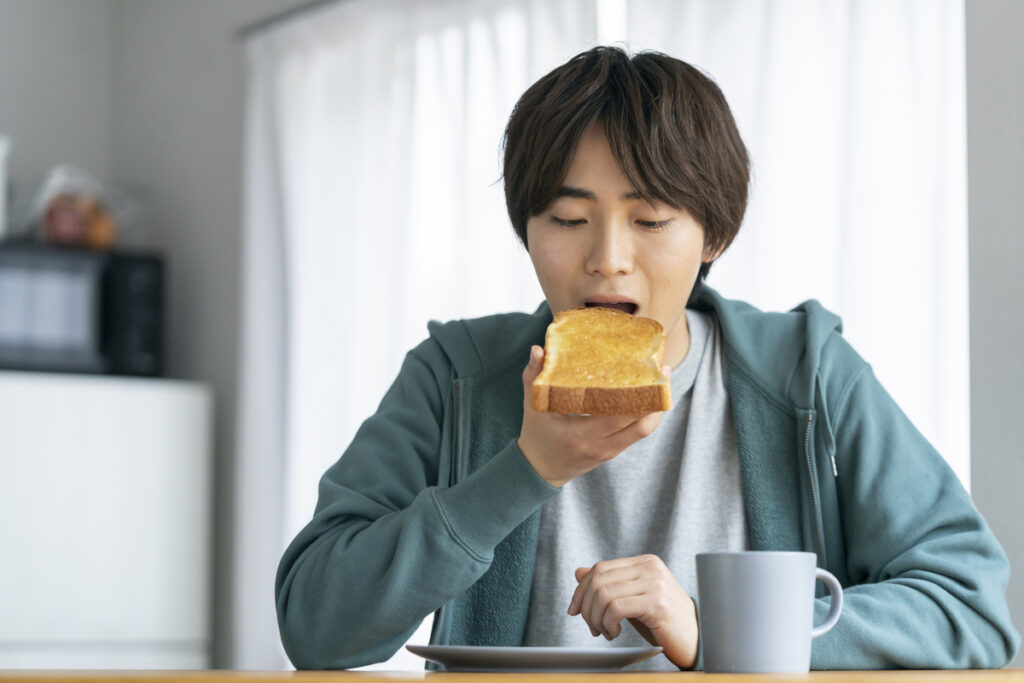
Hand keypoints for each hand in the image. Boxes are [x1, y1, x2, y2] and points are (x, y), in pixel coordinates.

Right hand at [518, 345, 666, 486]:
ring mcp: (610, 450)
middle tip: (663, 369)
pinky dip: (647, 415)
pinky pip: (638, 433)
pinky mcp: (615, 451)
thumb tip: (538, 350)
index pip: (618, 418)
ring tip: (663, 379)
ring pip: (644, 431)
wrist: (541, 471)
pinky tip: (650, 394)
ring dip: (656, 407)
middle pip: (641, 426)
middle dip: (656, 397)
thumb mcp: (532, 407)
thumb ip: (533, 377)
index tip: (647, 371)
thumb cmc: (536, 436)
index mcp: (580, 435)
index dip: (638, 396)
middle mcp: (600, 446)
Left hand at [568, 555, 697, 669]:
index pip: (600, 568)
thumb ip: (608, 584)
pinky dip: (608, 623)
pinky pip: (616, 608)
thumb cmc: (664, 621)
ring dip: (597, 618)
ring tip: (605, 632)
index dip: (581, 590)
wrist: (696, 640)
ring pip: (604, 594)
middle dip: (586, 607)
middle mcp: (650, 567)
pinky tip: (615, 632)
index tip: (575, 610)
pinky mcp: (657, 602)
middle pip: (599, 580)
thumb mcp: (632, 599)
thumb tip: (578, 572)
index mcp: (644, 562)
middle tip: (592, 627)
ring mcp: (655, 583)